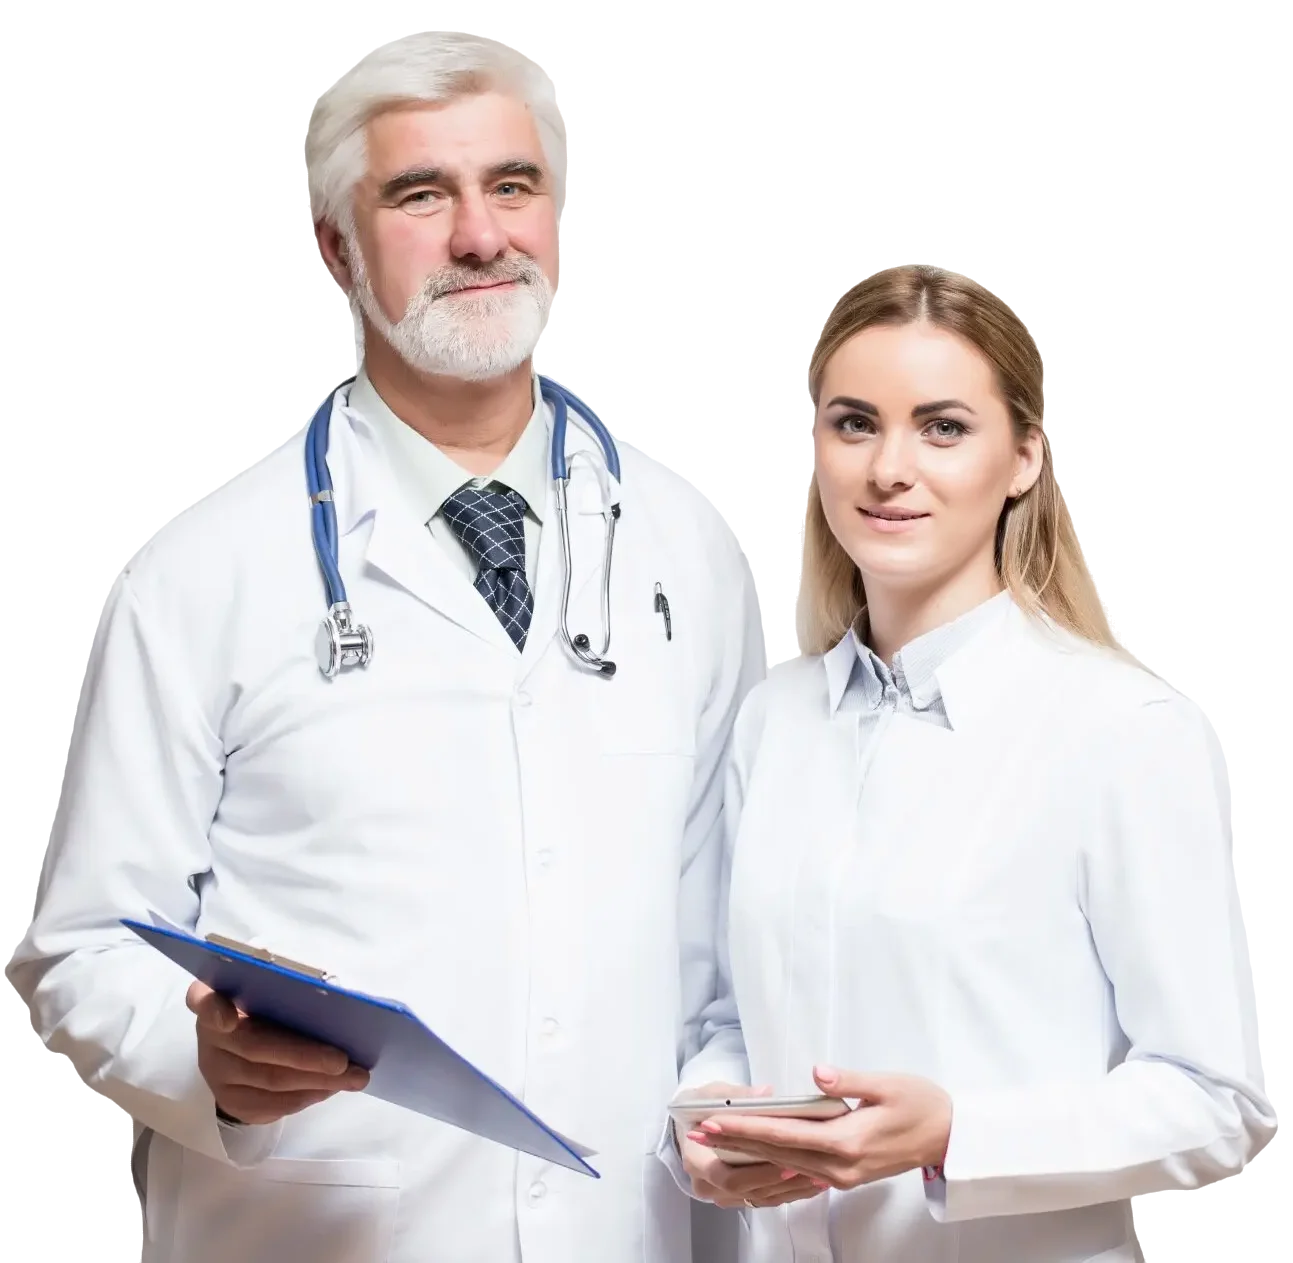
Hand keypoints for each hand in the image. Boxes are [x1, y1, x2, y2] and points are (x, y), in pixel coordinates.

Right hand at [188, 981, 369, 1125]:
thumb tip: (336, 1001)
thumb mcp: (268, 989)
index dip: (214, 1008)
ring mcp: (214, 1073)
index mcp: (214, 996)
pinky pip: (270, 1105)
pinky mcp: (228, 1102)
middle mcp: (208, 1036)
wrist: (239, 1047)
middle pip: (255, 1048)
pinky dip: (305, 1097)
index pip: (203, 999)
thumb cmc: (263, 1006)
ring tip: (353, 1078)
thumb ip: (284, 989)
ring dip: (316, 1082)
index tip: (229, 1018)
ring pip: (268, 1082)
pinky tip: (331, 1089)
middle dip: (305, 1057)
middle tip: (344, 1062)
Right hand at [675, 1082, 823, 1210]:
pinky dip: (790, 1191)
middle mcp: (707, 1185)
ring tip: (822, 1176)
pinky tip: (813, 1181)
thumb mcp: (714, 1093)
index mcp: (696, 1161)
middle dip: (784, 1183)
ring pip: (762, 1199)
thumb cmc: (702, 1105)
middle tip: (816, 1172)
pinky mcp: (739, 1196)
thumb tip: (765, 1093)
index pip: (728, 1178)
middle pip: (750, 1192)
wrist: (690, 1121)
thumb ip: (738, 1095)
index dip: (759, 1173)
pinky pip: (767, 1199)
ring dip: (792, 1189)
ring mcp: (723, 1195)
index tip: (789, 1163)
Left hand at [688, 1065, 951, 1191]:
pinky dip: (777, 1157)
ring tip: (721, 1138)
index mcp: (847, 1142)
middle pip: (777, 1153)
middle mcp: (839, 1166)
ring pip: (787, 1163)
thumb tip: (819, 1071)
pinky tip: (759, 1148)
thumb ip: (849, 1079)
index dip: (747, 1128)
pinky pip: (803, 1168)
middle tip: (702, 1131)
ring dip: (753, 1150)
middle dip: (738, 1141)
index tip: (717, 1121)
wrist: (949, 1137)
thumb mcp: (887, 1084)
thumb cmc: (921, 1105)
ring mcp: (842, 1175)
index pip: (784, 1134)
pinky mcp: (846, 1175)